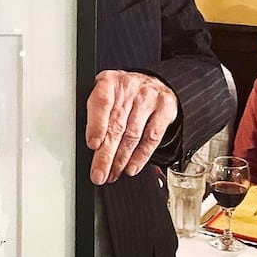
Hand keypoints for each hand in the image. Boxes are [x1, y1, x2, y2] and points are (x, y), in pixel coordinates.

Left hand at [86, 70, 177, 185]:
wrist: (151, 82)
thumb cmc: (122, 94)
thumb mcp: (106, 95)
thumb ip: (96, 116)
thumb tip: (90, 148)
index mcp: (109, 82)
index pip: (102, 103)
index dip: (97, 126)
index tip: (93, 145)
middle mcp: (129, 88)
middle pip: (116, 126)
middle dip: (106, 155)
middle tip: (99, 174)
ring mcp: (148, 98)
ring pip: (133, 135)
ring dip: (121, 160)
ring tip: (112, 174)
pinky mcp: (165, 109)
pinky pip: (151, 137)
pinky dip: (141, 156)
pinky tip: (131, 167)